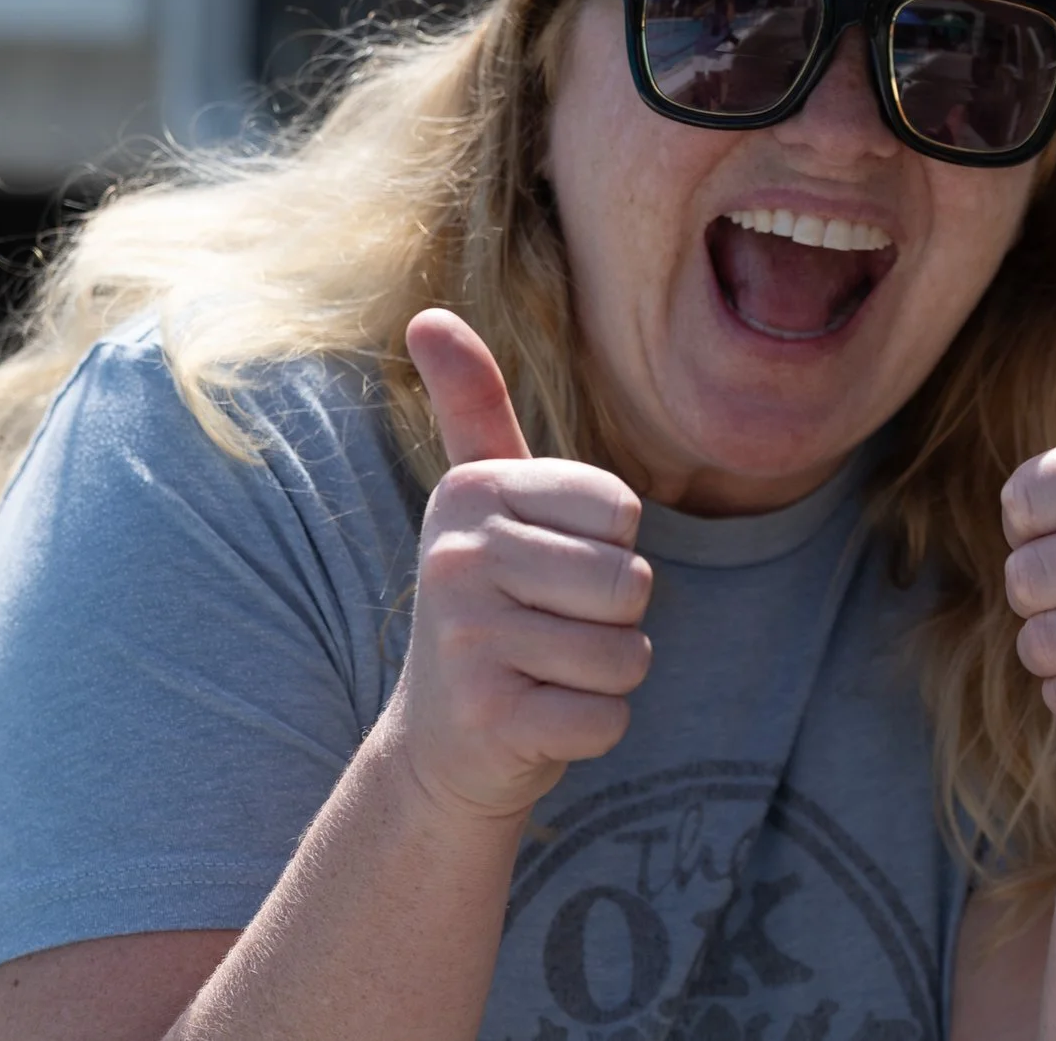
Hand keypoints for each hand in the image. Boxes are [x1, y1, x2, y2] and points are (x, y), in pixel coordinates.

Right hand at [391, 309, 653, 822]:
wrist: (442, 742)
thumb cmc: (491, 604)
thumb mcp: (481, 502)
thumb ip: (471, 407)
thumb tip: (425, 313)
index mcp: (471, 492)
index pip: (621, 510)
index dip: (608, 548)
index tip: (549, 566)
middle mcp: (459, 556)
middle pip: (630, 583)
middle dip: (614, 618)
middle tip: (550, 629)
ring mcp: (468, 640)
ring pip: (627, 652)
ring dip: (605, 674)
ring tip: (545, 671)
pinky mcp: (490, 719)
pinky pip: (609, 717)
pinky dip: (592, 728)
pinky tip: (539, 720)